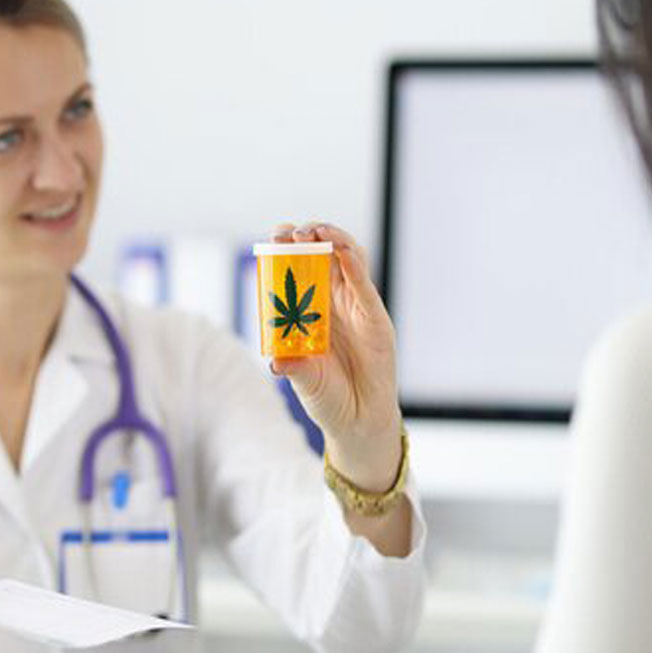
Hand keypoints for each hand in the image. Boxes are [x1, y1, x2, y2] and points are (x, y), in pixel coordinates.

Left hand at [271, 222, 402, 492]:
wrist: (357, 421)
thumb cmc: (327, 396)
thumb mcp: (303, 380)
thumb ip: (292, 367)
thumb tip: (276, 362)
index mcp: (310, 310)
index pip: (300, 267)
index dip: (288, 249)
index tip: (275, 237)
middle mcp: (333, 303)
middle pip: (324, 255)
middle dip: (309, 235)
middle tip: (292, 231)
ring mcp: (356, 308)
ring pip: (349, 261)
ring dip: (334, 240)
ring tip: (316, 231)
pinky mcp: (376, 320)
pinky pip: (366, 288)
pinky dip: (356, 267)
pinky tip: (344, 253)